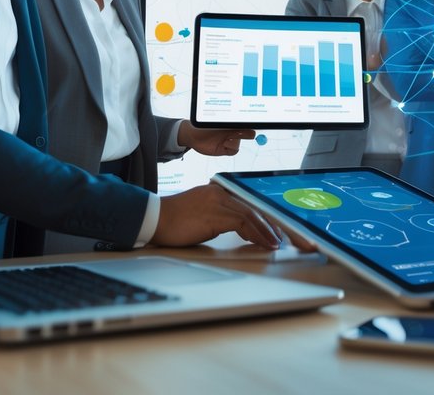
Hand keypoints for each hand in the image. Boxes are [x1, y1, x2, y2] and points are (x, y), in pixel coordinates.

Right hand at [152, 183, 281, 248]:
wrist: (153, 219)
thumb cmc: (173, 221)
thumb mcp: (200, 213)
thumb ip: (219, 215)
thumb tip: (237, 227)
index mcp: (217, 191)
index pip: (246, 202)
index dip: (262, 216)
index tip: (273, 227)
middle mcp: (220, 193)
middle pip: (252, 207)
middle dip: (269, 223)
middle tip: (280, 236)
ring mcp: (218, 202)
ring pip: (251, 215)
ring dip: (266, 230)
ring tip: (275, 242)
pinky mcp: (215, 215)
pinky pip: (244, 224)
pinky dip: (256, 234)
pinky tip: (263, 242)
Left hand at [177, 124, 253, 156]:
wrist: (192, 136)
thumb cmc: (202, 126)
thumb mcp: (217, 122)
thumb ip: (229, 121)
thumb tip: (240, 122)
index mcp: (232, 122)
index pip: (247, 122)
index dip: (251, 123)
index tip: (252, 123)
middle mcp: (232, 131)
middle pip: (248, 132)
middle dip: (246, 133)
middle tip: (238, 132)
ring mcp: (229, 140)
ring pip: (240, 142)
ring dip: (233, 140)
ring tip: (224, 138)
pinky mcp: (226, 149)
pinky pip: (235, 150)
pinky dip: (230, 147)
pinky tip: (223, 144)